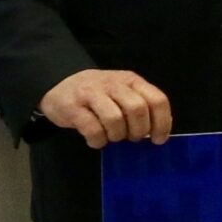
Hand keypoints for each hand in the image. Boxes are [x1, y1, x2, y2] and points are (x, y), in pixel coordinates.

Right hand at [39, 68, 171, 147]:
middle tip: (131, 138)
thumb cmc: (98, 95)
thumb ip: (140, 106)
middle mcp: (113, 84)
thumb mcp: (122, 93)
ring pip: (114, 119)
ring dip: (117, 135)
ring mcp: (91, 93)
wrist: (59, 85)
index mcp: (131, 81)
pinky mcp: (72, 107)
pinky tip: (96, 140)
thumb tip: (158, 132)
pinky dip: (98, 140)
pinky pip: (92, 129)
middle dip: (138, 130)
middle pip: (137, 109)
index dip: (162, 123)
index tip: (158, 139)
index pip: (157, 100)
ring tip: (112, 137)